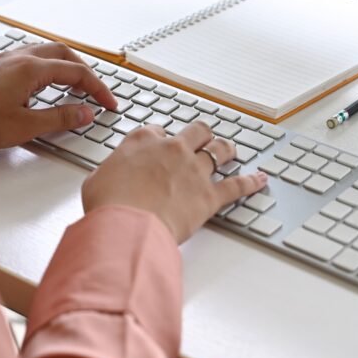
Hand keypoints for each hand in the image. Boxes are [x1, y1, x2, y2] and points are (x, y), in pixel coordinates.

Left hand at [0, 42, 117, 147]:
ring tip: (74, 84)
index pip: (77, 73)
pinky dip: (48, 66)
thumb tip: (85, 113)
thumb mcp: (26, 125)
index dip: (98, 89)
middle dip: (85, 70)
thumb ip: (60, 118)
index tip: (109, 104)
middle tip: (95, 90)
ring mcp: (7, 59)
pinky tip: (44, 82)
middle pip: (64, 53)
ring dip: (66, 64)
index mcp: (32, 69)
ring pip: (46, 52)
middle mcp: (21, 58)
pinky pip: (31, 56)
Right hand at [81, 122, 267, 242]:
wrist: (128, 226)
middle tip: (203, 138)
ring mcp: (194, 170)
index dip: (161, 138)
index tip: (161, 144)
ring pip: (220, 151)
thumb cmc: (109, 205)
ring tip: (231, 151)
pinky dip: (251, 182)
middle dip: (201, 134)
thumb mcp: (96, 180)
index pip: (157, 131)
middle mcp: (172, 150)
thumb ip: (110, 172)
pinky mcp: (209, 195)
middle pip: (196, 132)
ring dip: (227, 150)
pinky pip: (237, 185)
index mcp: (143, 141)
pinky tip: (260, 180)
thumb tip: (111, 177)